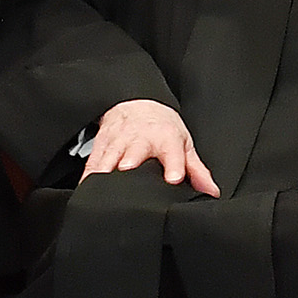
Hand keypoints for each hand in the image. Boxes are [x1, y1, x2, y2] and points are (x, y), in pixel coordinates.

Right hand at [88, 98, 215, 196]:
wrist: (136, 105)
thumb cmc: (162, 129)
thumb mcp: (184, 144)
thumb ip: (196, 170)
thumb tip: (211, 191)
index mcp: (166, 138)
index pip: (172, 152)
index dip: (174, 165)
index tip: (174, 178)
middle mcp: (140, 139)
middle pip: (135, 150)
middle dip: (130, 160)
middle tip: (127, 170)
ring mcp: (118, 142)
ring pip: (109, 156)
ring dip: (105, 169)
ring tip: (101, 186)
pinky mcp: (100, 147)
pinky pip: (92, 163)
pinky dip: (88, 176)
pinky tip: (86, 190)